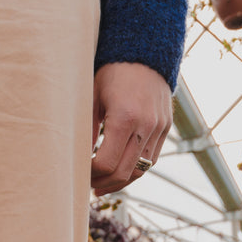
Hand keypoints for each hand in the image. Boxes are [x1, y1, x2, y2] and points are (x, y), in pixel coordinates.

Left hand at [90, 62, 172, 194]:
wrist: (144, 54)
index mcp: (124, 117)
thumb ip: (85, 131)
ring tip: (103, 185)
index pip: (106, 163)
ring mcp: (159, 128)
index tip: (80, 173)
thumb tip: (76, 161)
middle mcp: (145, 125)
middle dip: (104, 183)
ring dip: (120, 182)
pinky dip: (135, 170)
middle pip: (124, 172)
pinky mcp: (165, 128)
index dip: (91, 174)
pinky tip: (120, 171)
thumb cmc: (111, 73)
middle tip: (89, 187)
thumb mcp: (92, 98)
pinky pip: (151, 160)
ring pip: (140, 170)